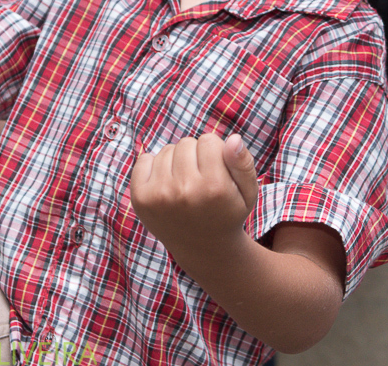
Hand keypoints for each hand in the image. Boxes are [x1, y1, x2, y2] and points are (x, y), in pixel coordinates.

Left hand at [128, 133, 257, 255]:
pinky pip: (144, 159)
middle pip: (186, 143)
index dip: (215, 153)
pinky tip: (166, 185)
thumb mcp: (247, 192)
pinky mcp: (140, 198)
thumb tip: (233, 139)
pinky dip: (154, 166)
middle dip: (195, 156)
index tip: (217, 172)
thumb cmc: (227, 213)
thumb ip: (243, 163)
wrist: (201, 248)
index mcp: (214, 189)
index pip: (209, 140)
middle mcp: (185, 192)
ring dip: (176, 162)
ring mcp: (159, 195)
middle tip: (200, 181)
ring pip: (167, 150)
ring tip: (185, 185)